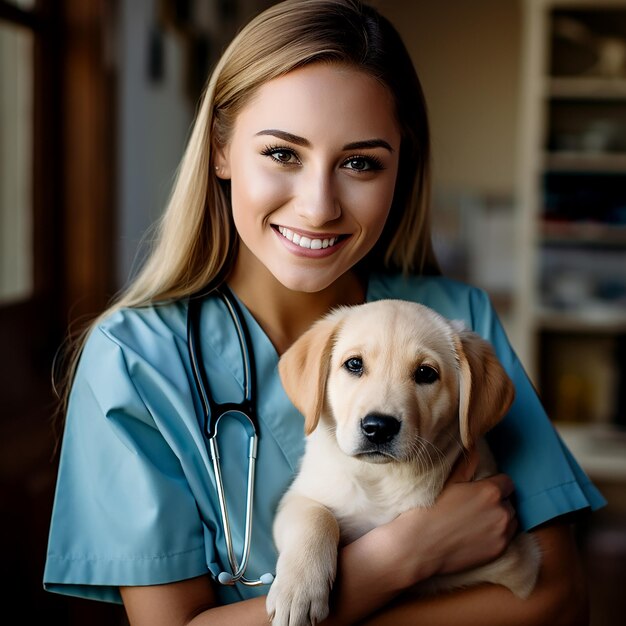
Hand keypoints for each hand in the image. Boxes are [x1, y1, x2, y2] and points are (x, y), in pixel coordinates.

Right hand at [380, 448, 518, 586]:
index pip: (508, 482)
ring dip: (500, 519)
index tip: (482, 489)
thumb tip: (474, 449)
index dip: (495, 484)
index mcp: (491, 491)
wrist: (419, 545)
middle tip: (477, 506)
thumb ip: (466, 465)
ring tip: (478, 521)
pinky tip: (477, 534)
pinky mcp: (498, 551)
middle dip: (498, 502)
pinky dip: (497, 535)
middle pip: (510, 502)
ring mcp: (502, 534)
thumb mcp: (448, 482)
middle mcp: (502, 512)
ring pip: (511, 521)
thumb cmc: (431, 510)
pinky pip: (506, 539)